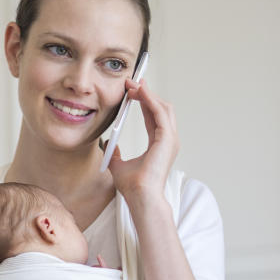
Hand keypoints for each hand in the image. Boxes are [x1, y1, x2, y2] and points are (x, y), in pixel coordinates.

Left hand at [106, 78, 178, 204]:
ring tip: (134, 85)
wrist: (140, 197)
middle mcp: (167, 140)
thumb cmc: (133, 186)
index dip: (143, 101)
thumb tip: (109, 143)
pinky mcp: (167, 139)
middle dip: (146, 93)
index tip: (132, 90)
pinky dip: (150, 100)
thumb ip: (116, 152)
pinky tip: (140, 92)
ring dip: (148, 94)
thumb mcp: (119, 164)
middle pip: (160, 108)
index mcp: (159, 144)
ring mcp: (170, 139)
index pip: (152, 116)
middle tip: (131, 82)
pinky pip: (159, 112)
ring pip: (162, 107)